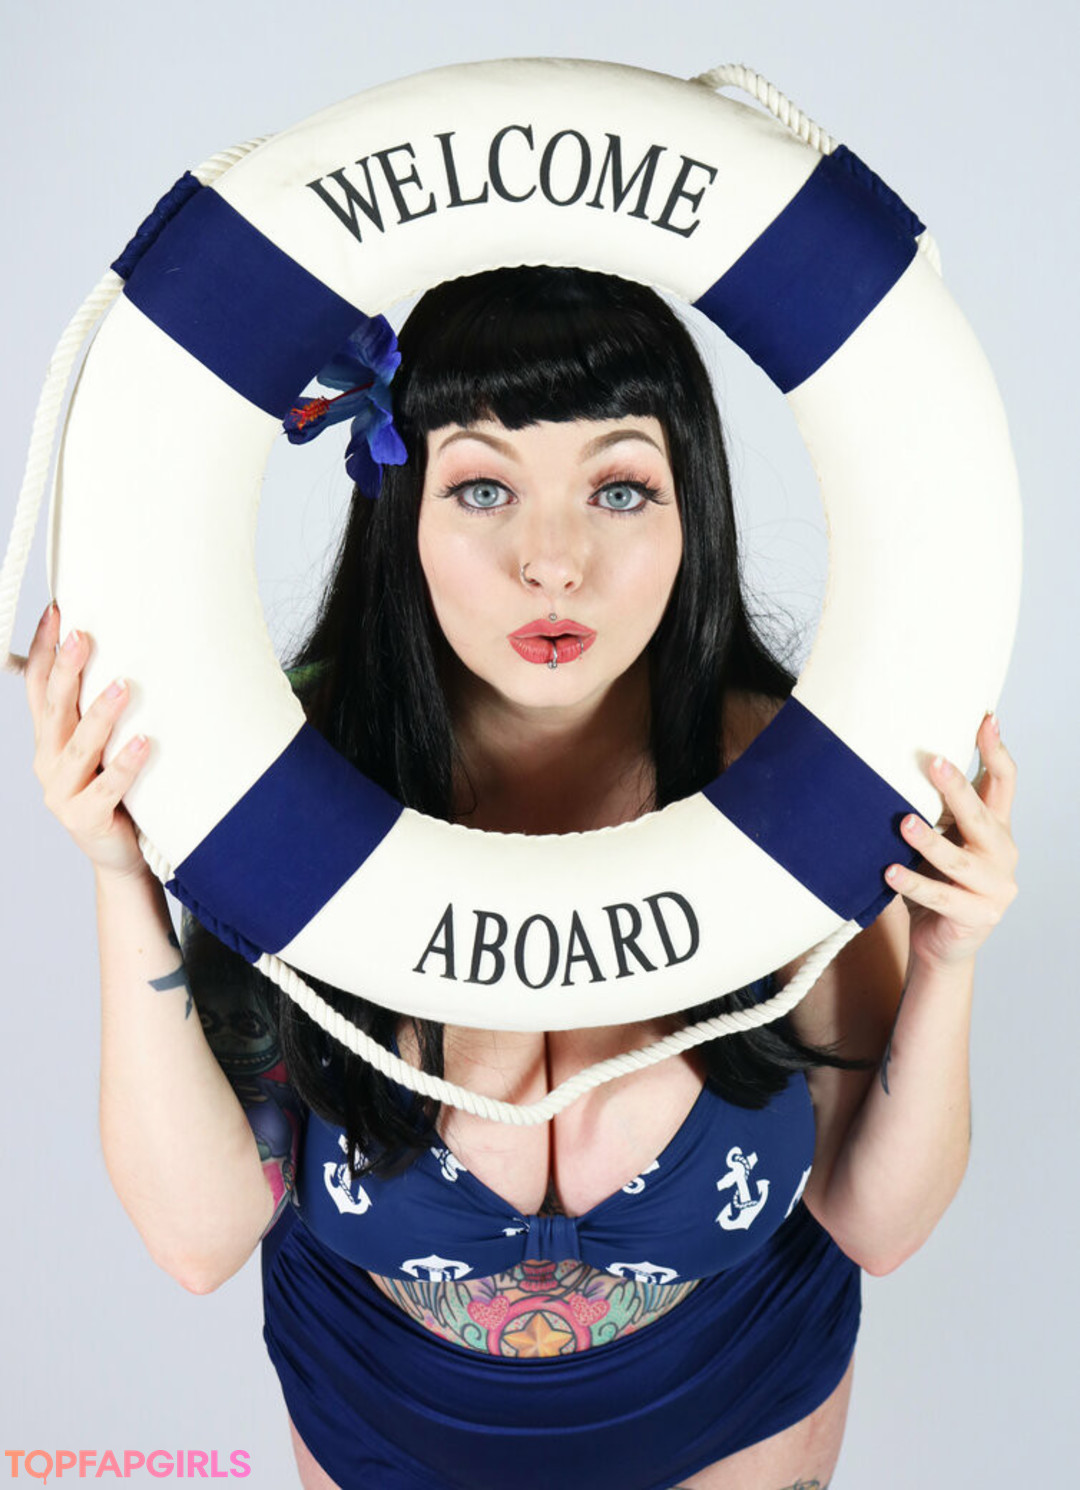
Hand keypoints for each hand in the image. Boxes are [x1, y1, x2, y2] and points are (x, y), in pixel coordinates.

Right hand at [25, 602, 150, 880]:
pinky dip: (127, 763)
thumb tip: (131, 655)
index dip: (42, 648)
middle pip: (54, 707)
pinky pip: (108, 786)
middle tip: (84, 635)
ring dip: (100, 713)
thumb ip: (101, 710)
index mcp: (49, 737)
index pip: (37, 685)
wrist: (118, 855)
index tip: (57, 611)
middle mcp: (48, 760)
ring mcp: (62, 790)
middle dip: (67, 669)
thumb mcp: (103, 745)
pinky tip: (146, 742)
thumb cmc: (118, 790)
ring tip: (122, 686)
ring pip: (80, 745)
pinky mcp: (86, 817)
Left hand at [885, 713, 1017, 969]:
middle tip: (933, 761)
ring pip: (959, 859)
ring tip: (904, 824)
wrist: (941, 942)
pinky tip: (890, 871)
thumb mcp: (941, 838)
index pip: (1003, 781)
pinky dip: (913, 883)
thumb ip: (934, 809)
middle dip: (956, 787)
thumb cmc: (936, 880)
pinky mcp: (977, 916)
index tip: (986, 718)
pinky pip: (940, 896)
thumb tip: (898, 758)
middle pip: (981, 814)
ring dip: (930, 841)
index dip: (996, 750)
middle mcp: (1001, 853)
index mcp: (995, 827)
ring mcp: (995, 887)